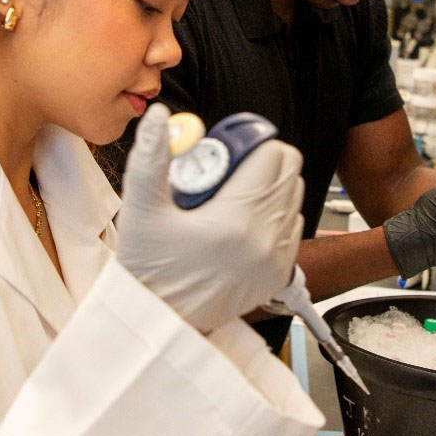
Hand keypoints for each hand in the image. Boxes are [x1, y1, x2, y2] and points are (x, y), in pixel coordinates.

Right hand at [116, 104, 304, 332]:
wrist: (158, 319)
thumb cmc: (147, 268)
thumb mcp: (140, 209)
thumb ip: (151, 158)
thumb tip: (161, 116)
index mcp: (237, 220)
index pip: (272, 155)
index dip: (248, 144)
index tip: (223, 152)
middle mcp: (266, 240)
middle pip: (289, 170)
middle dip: (261, 161)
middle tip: (224, 172)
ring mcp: (276, 260)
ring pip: (295, 196)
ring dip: (270, 187)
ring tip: (230, 197)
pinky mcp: (279, 275)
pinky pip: (293, 227)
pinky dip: (275, 216)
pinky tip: (241, 222)